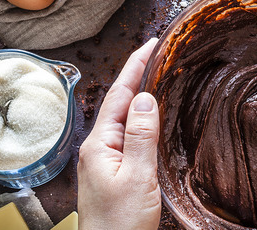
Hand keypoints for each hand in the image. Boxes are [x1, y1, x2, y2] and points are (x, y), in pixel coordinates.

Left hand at [78, 38, 160, 229]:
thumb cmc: (120, 224)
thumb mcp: (137, 177)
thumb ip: (141, 136)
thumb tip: (144, 98)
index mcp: (99, 143)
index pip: (120, 94)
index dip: (136, 66)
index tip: (152, 44)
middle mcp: (97, 147)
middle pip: (119, 101)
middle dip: (137, 74)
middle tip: (159, 53)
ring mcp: (103, 159)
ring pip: (123, 116)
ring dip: (138, 94)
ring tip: (156, 75)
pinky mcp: (112, 171)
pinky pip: (126, 133)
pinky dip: (139, 117)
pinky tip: (150, 116)